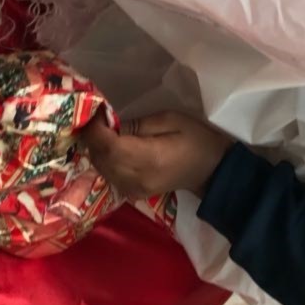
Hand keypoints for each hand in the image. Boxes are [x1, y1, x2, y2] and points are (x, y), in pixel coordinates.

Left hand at [83, 112, 231, 200]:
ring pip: (101, 168)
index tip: (96, 110)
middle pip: (100, 159)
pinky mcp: (133, 193)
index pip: (108, 147)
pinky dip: (104, 160)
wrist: (212, 170)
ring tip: (103, 128)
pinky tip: (112, 146)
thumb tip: (112, 124)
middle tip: (98, 116)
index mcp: (147, 159)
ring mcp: (133, 190)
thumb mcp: (171, 119)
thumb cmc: (196, 139)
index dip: (95, 128)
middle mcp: (135, 179)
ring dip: (97, 148)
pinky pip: (109, 175)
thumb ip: (138, 124)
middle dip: (92, 136)